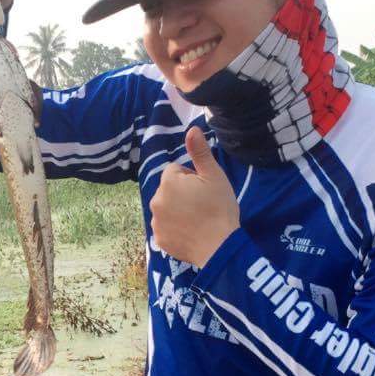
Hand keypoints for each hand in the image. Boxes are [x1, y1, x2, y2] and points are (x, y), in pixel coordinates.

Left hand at [150, 126, 239, 267]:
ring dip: (177, 210)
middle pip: (169, 189)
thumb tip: (191, 128)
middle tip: (202, 205)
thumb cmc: (219, 208)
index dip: (192, 178)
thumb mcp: (214, 176)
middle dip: (182, 194)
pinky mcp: (158, 239)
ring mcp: (156, 222)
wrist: (219, 247)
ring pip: (166, 208)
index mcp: (168, 182)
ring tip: (198, 220)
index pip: (176, 171)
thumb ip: (199, 152)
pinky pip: (165, 227)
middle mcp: (155, 200)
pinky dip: (175, 229)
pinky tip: (190, 233)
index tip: (204, 190)